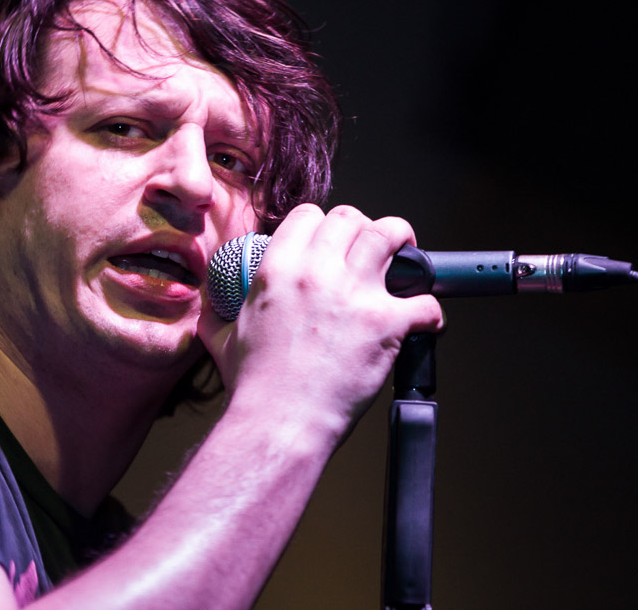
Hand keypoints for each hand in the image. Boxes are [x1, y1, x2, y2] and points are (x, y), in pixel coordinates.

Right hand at [199, 204, 443, 442]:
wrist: (279, 421)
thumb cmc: (254, 385)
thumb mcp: (223, 338)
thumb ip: (217, 315)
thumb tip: (209, 308)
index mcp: (278, 269)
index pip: (308, 215)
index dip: (322, 224)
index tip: (330, 241)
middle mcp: (317, 272)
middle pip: (351, 218)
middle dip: (363, 229)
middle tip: (370, 249)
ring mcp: (354, 294)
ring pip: (390, 235)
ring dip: (402, 243)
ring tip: (407, 259)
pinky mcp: (385, 323)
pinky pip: (423, 301)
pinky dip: (428, 311)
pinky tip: (422, 321)